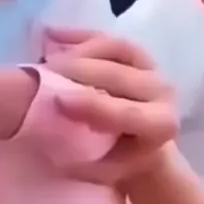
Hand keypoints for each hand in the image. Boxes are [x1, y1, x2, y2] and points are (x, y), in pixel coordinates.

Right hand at [44, 28, 178, 185]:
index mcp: (160, 125)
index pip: (128, 112)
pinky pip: (107, 39)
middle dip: (78, 72)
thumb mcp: (98, 168)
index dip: (93, 105)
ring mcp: (151, 67)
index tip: (58, 100)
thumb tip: (46, 124)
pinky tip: (50, 35)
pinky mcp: (137, 52)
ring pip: (114, 49)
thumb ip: (77, 150)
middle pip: (118, 75)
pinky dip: (78, 36)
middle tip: (41, 74)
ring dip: (77, 50)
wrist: (144, 149)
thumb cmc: (116, 161)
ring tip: (46, 57)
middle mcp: (162, 92)